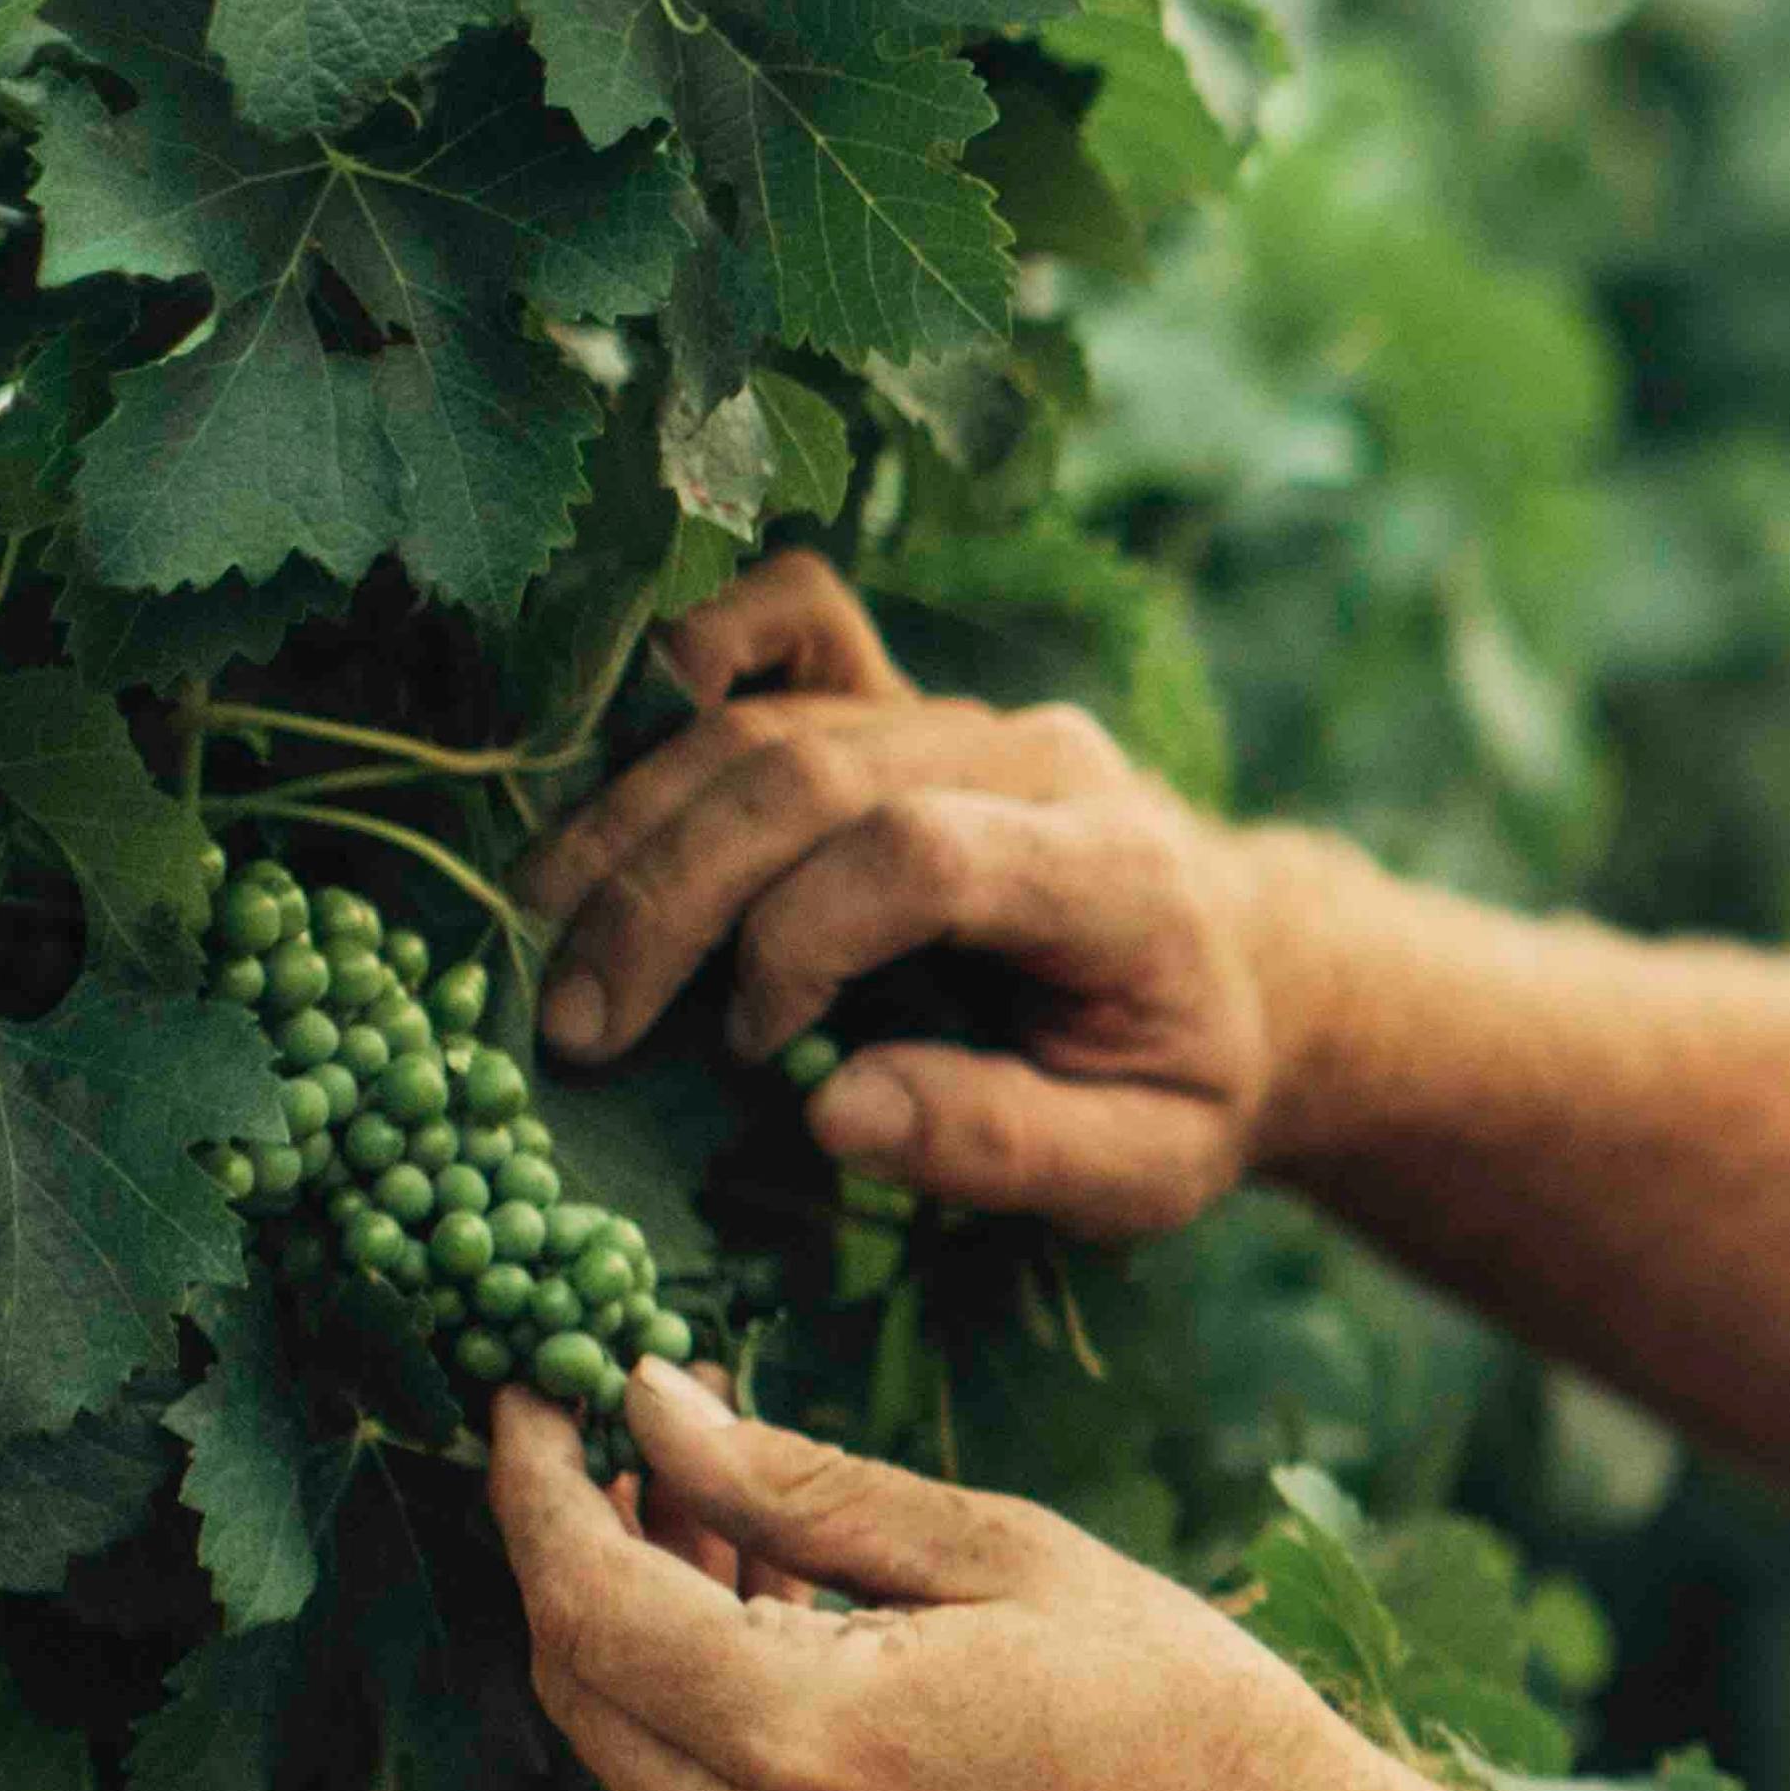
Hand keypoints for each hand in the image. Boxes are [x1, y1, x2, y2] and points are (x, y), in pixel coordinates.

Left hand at [485, 1365, 1489, 1790]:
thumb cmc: (1200, 1729)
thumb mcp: (1014, 1561)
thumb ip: (808, 1489)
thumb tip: (655, 1407)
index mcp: (814, 1747)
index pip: (587, 1600)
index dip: (535, 1485)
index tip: (533, 1389)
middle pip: (578, 1686)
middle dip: (580, 1550)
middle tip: (635, 1436)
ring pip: (631, 1754)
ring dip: (647, 1631)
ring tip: (730, 1517)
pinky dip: (709, 1715)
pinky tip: (790, 1634)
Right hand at [516, 555, 1305, 1236]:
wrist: (1243, 972)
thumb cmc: (1180, 1079)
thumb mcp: (1142, 1165)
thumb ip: (1003, 1145)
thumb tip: (832, 1112)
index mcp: (1114, 872)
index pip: (922, 853)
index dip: (803, 941)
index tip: (755, 1051)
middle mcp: (1034, 758)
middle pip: (814, 778)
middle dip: (671, 897)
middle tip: (575, 1023)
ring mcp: (963, 714)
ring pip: (769, 723)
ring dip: (635, 827)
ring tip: (546, 941)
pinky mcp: (906, 705)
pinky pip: (798, 625)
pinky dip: (700, 653)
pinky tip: (614, 744)